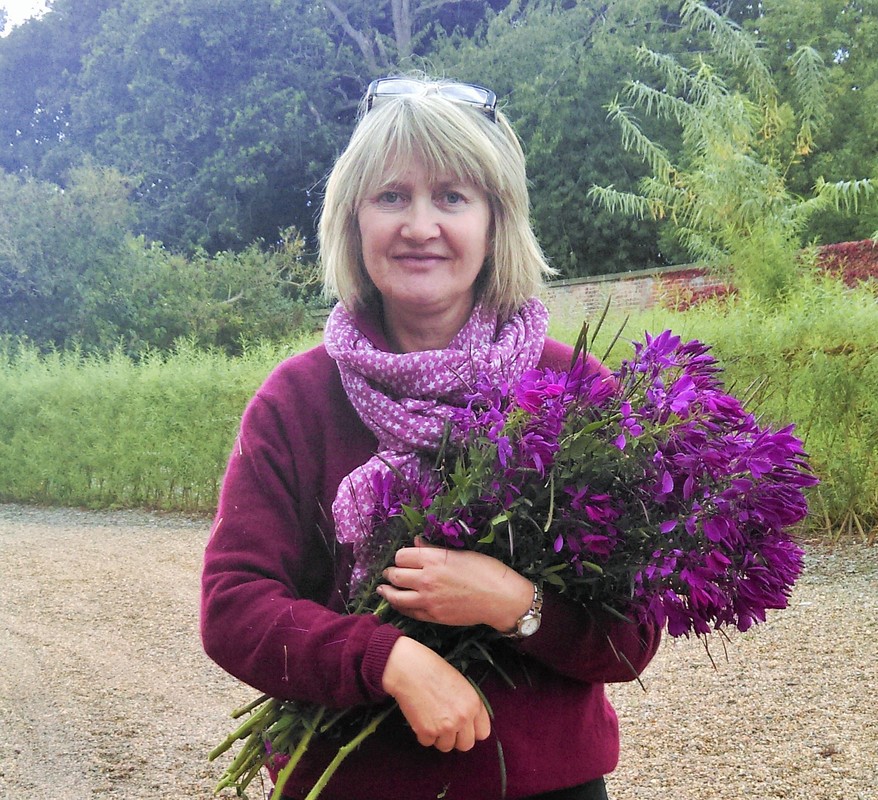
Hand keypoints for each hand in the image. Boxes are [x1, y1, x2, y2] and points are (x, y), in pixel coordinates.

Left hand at [377, 538, 533, 631]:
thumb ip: (433, 550)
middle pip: (395, 575)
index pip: (401, 556)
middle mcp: (426, 579)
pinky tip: (398, 603)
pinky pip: (408, 612)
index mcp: (433, 559)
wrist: (501, 599)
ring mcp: (428, 600)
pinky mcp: (433, 616)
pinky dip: (400, 606)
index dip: (400, 557)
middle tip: (389, 573)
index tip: (402, 559)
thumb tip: (416, 542)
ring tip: (383, 589)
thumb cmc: (486, 570)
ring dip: (387, 592)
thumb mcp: (460, 553)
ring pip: (395, 596)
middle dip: (390, 573)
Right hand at [382, 636, 490, 751]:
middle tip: (446, 725)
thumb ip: (468, 705)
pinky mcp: (428, 732)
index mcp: (474, 704)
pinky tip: (422, 717)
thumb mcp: (461, 684)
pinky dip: (423, 734)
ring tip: (432, 717)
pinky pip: (428, 742)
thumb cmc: (432, 670)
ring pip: (446, 746)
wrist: (410, 669)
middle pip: (466, 744)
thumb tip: (468, 722)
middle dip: (455, 737)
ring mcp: (446, 726)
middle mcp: (463, 717)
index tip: (465, 728)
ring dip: (438, 736)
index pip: (483, 732)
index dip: (472, 730)